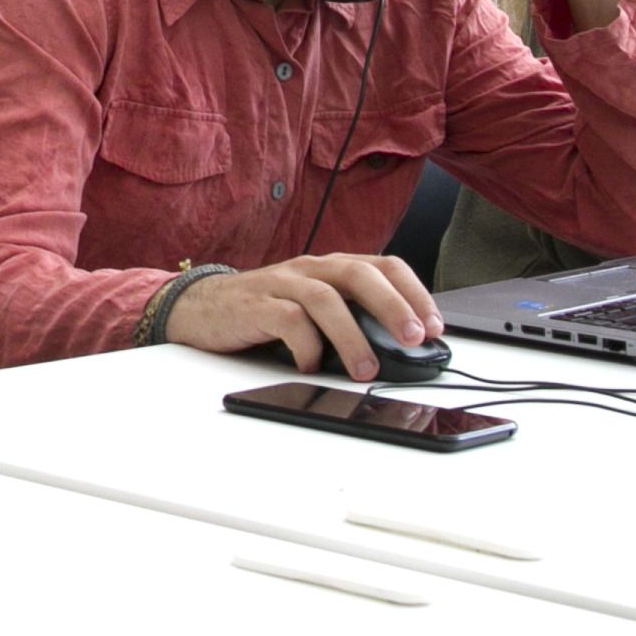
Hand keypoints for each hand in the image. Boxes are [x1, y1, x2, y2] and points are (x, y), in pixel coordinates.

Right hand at [167, 253, 439, 377]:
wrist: (201, 307)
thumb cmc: (265, 310)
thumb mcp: (313, 307)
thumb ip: (350, 317)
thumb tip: (398, 352)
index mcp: (332, 267)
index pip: (385, 266)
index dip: (414, 293)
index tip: (435, 327)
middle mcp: (311, 269)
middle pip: (360, 276)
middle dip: (393, 307)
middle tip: (414, 339)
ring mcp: (283, 284)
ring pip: (326, 300)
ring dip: (352, 336)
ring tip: (366, 369)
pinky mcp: (256, 306)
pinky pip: (288, 321)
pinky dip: (306, 346)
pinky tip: (311, 365)